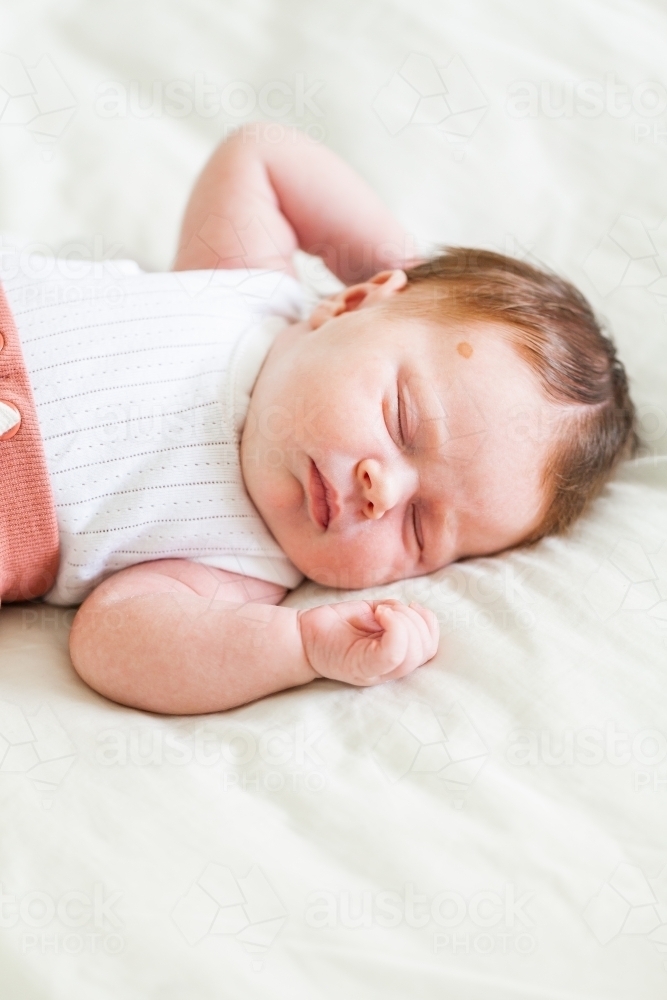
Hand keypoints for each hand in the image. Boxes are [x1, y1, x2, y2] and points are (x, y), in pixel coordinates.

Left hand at [297, 599, 438, 686]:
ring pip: (413, 652)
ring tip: (381, 612)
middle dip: (415, 620)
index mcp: (394, 658)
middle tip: (388, 610)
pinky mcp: (363, 667)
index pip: (430, 648)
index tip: (410, 606)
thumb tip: (415, 610)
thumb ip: (396, 615)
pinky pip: (394, 652)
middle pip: (425, 650)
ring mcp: (376, 672)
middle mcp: (388, 670)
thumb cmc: (335, 625)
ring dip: (404, 621)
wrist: (299, 637)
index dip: (429, 624)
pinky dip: (395, 627)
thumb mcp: (373, 615)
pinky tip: (379, 613)